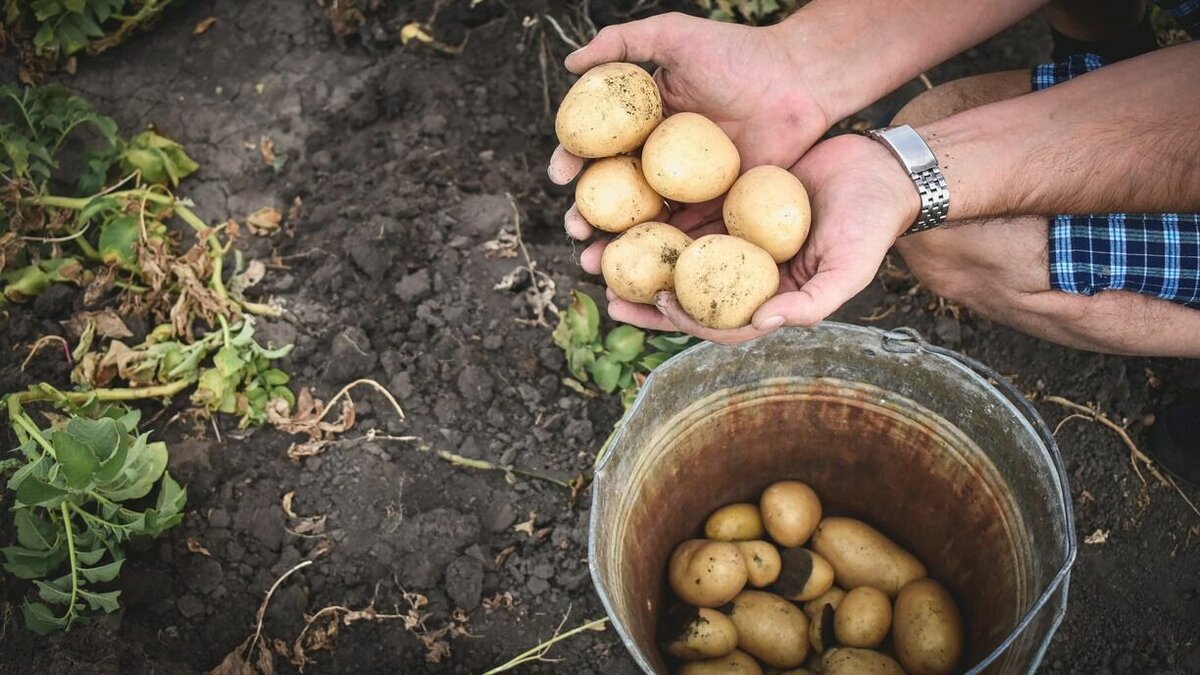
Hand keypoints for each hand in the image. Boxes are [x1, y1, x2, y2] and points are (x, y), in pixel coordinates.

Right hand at [548, 12, 831, 238]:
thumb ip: (621, 42)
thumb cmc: (737, 53)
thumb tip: (570, 61)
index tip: (560, 175)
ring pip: (643, 222)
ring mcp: (687, 187)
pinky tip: (643, 273)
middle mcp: (659, 159)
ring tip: (593, 261)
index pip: (597, 147)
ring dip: (615, 245)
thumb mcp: (674, 35)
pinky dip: (662, 255)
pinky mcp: (717, 208)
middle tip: (574, 230)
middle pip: (613, 194)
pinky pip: (685, 234)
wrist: (799, 81)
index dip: (573, 161)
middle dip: (585, 216)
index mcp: (642, 123)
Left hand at [597, 134, 920, 343]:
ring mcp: (735, 240)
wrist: (879, 169)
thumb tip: (760, 326)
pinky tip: (627, 208)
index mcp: (769, 300)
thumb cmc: (869, 224)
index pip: (718, 323)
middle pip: (686, 295)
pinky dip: (658, 216)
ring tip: (599, 251)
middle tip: (606, 292)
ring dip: (640, 257)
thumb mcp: (848, 270)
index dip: (684, 320)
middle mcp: (745, 276)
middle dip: (645, 299)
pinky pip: (687, 213)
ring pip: (678, 255)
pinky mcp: (729, 204)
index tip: (655, 302)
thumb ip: (810, 304)